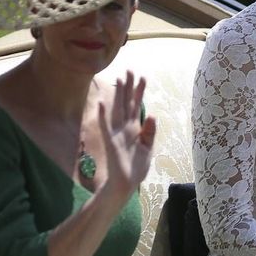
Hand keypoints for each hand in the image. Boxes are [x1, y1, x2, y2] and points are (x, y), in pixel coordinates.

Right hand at [98, 71, 155, 198]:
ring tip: (118, 78)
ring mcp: (117, 134)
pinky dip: (104, 115)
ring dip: (118, 95)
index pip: (137, 106)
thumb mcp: (148, 149)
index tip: (142, 77)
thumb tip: (153, 115)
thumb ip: (150, 132)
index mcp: (135, 129)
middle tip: (130, 69)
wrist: (125, 185)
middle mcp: (125, 128)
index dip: (139, 92)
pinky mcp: (112, 142)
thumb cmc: (135, 168)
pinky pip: (107, 127)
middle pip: (127, 103)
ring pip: (118, 110)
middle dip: (129, 87)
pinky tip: (102, 103)